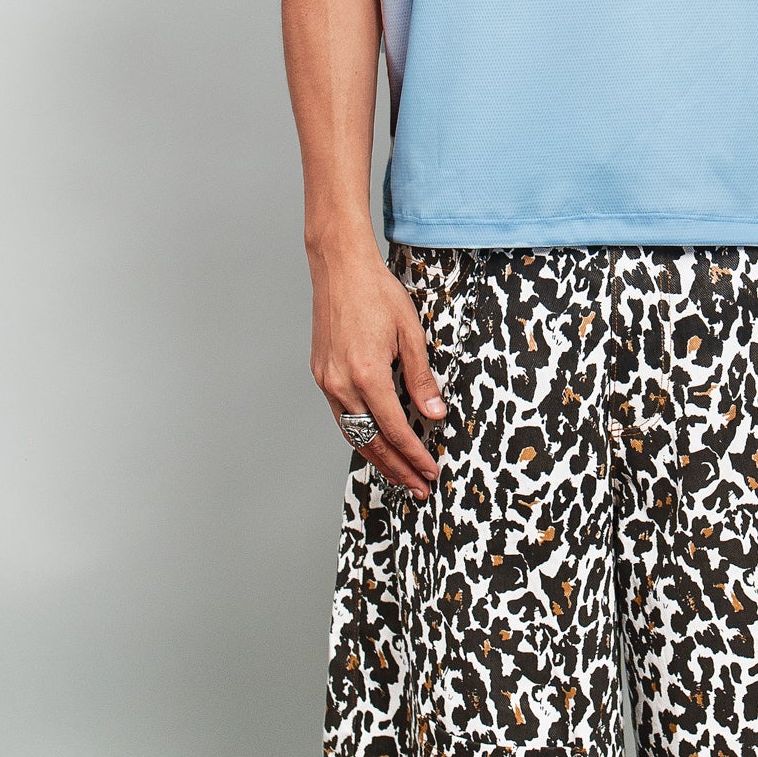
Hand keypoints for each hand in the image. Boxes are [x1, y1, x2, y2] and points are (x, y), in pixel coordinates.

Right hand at [308, 242, 444, 499]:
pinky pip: (341, 417)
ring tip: (399, 476)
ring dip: (377, 459)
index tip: (431, 471)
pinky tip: (375, 443)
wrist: (339, 267)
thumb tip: (435, 416)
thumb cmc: (377, 293)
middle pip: (371, 442)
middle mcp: (342, 384)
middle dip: (397, 469)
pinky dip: (360, 436)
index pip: (395, 430)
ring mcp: (327, 381)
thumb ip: (422, 379)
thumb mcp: (411, 334)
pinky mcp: (322, 375)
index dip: (415, 455)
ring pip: (352, 434)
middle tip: (418, 488)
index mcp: (367, 376)